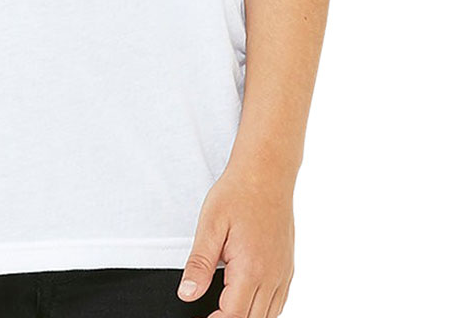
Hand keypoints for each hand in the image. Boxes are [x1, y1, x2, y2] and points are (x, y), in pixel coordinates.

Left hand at [178, 164, 294, 317]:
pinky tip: (249, 300)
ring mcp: (283, 273)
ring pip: (270, 315)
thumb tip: (187, 294)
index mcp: (251, 269)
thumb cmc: (237, 193)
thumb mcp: (210, 224)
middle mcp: (272, 276)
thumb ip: (199, 263)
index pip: (234, 316)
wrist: (266, 172)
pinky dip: (265, 309)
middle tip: (210, 313)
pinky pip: (280, 301)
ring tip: (226, 308)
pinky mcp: (288, 267)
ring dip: (249, 317)